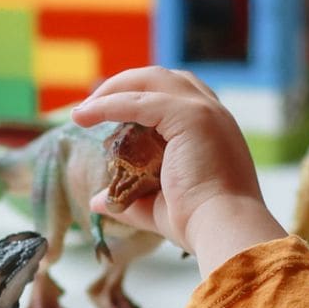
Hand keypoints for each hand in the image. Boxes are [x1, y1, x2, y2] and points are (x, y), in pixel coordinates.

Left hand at [71, 67, 286, 274]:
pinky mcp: (189, 116)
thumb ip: (131, 200)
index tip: (113, 112)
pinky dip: (108, 105)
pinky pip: (138, 101)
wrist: (223, 229)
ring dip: (114, 88)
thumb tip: (98, 202)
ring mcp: (204, 111)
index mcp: (215, 130)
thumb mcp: (159, 207)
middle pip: (164, 78)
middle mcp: (213, 114)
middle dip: (125, 85)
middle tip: (93, 106)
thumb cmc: (200, 224)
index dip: (143, 97)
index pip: (178, 96)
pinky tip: (85, 116)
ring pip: (151, 80)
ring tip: (85, 109)